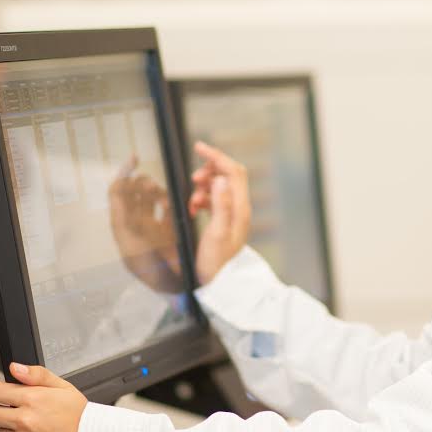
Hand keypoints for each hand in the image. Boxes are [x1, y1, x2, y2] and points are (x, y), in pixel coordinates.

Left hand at [108, 158, 181, 290]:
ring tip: (165, 198)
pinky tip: (173, 204)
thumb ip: (123, 219)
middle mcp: (135, 225)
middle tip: (155, 187)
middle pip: (133, 192)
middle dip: (143, 183)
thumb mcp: (133, 245)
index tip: (135, 159)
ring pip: (150, 198)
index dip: (124, 174)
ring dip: (157, 192)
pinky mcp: (168, 231)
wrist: (177, 290)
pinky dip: (169, 201)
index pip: (118, 193)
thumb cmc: (154, 274)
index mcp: (123, 227)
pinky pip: (166, 208)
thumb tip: (119, 190)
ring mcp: (151, 227)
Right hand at [187, 142, 250, 284]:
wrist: (221, 284)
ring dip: (204, 187)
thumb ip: (219, 204)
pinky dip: (203, 199)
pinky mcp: (225, 221)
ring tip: (192, 201)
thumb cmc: (216, 263)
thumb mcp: (216, 232)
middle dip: (209, 171)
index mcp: (240, 208)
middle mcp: (240, 208)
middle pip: (228, 175)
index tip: (198, 147)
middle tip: (193, 181)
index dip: (216, 156)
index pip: (233, 171)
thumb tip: (221, 178)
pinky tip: (193, 209)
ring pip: (220, 187)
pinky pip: (215, 200)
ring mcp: (233, 214)